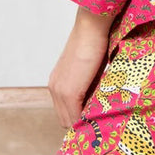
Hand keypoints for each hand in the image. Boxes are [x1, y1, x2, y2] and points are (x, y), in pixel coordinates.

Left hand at [48, 8, 114, 127]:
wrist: (92, 28)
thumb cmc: (95, 44)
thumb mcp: (90, 71)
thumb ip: (89, 88)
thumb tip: (99, 103)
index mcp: (57, 83)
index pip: (64, 112)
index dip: (79, 119)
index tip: (94, 121)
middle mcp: (54, 88)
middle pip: (64, 120)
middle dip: (81, 125)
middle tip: (98, 126)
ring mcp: (59, 91)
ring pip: (69, 121)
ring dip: (84, 124)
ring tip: (100, 124)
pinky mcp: (69, 91)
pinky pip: (76, 117)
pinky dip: (87, 121)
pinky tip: (99, 120)